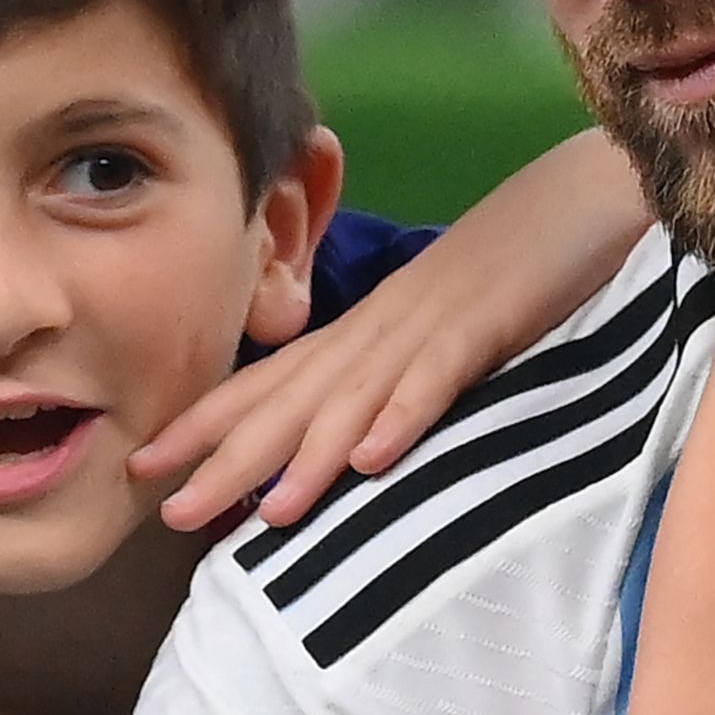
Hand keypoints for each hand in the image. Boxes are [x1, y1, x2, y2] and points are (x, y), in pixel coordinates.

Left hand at [133, 131, 647, 527]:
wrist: (573, 199)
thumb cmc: (506, 273)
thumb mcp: (434, 331)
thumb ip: (387, 381)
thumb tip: (344, 450)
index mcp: (363, 333)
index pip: (270, 381)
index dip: (205, 426)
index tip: (140, 469)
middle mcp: (379, 330)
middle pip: (293, 399)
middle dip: (228, 458)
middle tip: (169, 513)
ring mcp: (429, 327)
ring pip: (355, 398)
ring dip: (309, 458)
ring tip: (267, 515)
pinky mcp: (486, 324)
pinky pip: (438, 378)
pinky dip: (404, 417)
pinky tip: (374, 462)